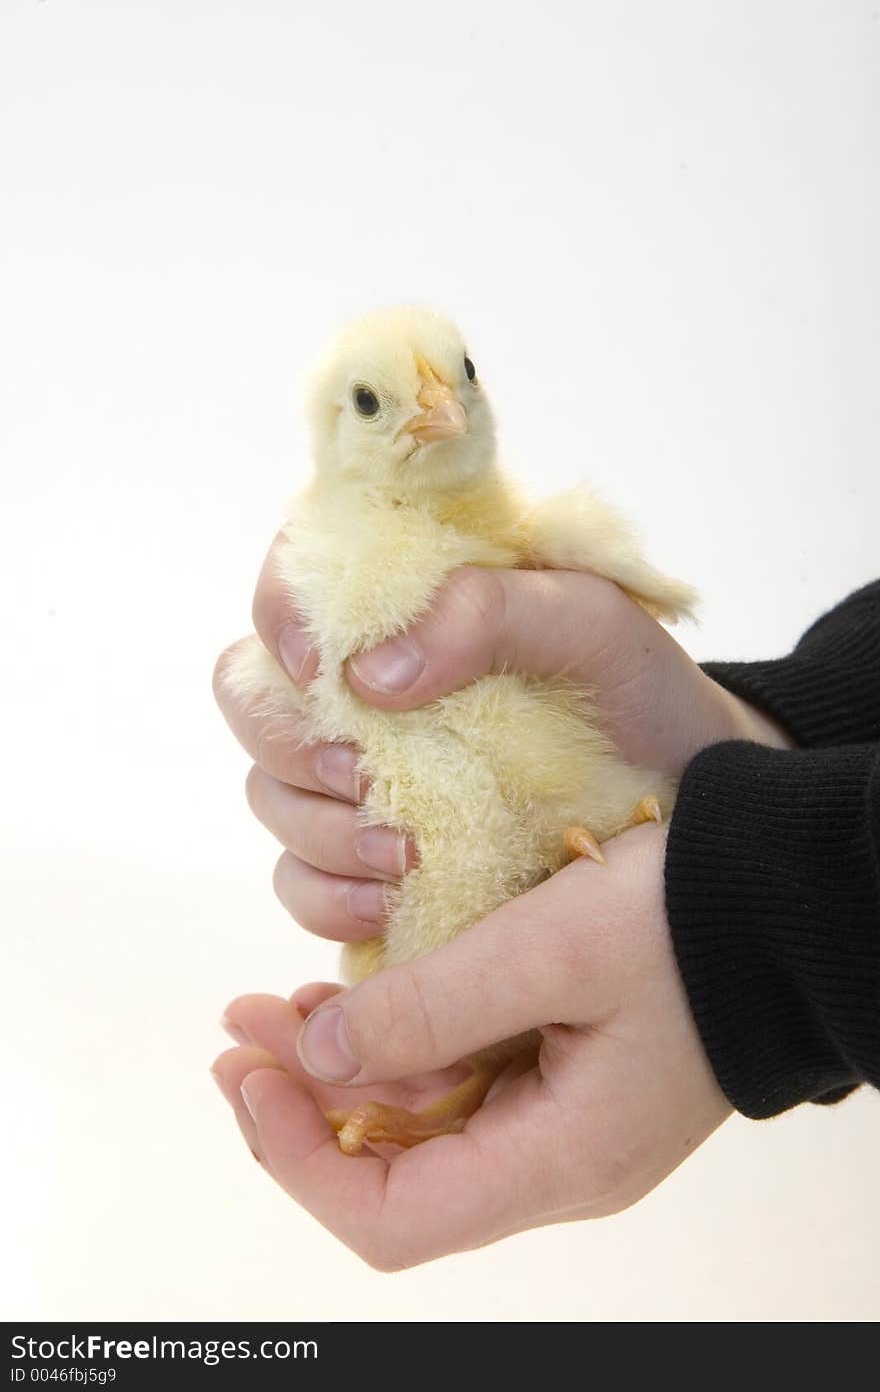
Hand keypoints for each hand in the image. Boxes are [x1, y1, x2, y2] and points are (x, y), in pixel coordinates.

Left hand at [211, 824, 731, 1268]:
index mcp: (560, 1160)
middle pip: (397, 1173)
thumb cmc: (687, 920)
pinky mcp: (570, 1079)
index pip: (392, 1219)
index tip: (249, 1076)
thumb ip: (429, 1010)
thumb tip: (323, 1055)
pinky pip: (464, 1086)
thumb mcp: (548, 950)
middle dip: (304, 1105)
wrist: (789, 900)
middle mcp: (558, 1164)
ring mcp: (566, 1124)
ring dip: (344, 1073)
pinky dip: (401, 1050)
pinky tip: (355, 1001)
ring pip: (424, 1126)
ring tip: (275, 1008)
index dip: (296, 1162)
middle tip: (242, 1028)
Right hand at [213, 547, 791, 943]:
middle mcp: (363, 684)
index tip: (320, 671)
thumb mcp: (588, 623)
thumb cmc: (636, 692)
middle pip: (255, 699)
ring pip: (270, 794)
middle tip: (364, 778)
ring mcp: (360, 773)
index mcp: (404, 602)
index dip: (281, 615)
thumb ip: (486, 612)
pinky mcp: (369, 855)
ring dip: (318, 829)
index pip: (295, 579)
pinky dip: (327, 894)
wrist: (686, 794)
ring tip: (403, 854)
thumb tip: (368, 674)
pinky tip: (386, 900)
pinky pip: (298, 880)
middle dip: (293, 746)